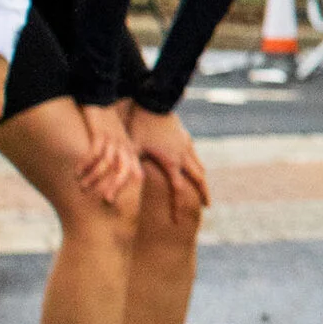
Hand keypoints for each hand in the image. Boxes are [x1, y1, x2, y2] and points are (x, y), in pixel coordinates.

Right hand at [72, 105, 144, 209]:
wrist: (102, 98)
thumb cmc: (108, 123)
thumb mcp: (119, 139)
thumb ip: (119, 155)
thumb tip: (114, 174)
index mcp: (130, 150)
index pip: (135, 172)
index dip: (129, 186)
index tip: (118, 199)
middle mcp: (124, 146)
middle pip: (124, 170)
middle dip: (115, 186)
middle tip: (105, 200)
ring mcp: (113, 140)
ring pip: (107, 163)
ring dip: (94, 177)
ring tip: (83, 186)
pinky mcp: (100, 133)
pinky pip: (94, 152)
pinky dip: (85, 163)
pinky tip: (77, 171)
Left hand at [124, 100, 211, 225]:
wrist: (154, 101)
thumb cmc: (140, 125)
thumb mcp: (132, 148)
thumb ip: (128, 167)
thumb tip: (114, 187)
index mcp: (171, 162)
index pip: (178, 191)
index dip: (178, 208)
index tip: (177, 222)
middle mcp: (183, 156)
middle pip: (199, 180)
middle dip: (204, 194)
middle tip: (207, 206)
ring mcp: (187, 145)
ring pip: (199, 166)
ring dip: (201, 179)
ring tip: (202, 188)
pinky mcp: (185, 136)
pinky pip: (193, 155)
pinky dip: (195, 164)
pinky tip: (191, 165)